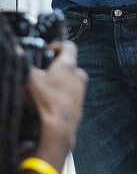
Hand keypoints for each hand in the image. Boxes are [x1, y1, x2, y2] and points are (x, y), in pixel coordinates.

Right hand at [26, 41, 86, 168]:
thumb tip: (18, 53)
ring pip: (70, 80)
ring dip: (59, 81)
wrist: (58, 128)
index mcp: (69, 65)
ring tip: (44, 87)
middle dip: (56, 66)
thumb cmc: (45, 101)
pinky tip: (49, 100)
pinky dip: (62, 94)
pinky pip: (70, 94)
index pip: (68, 45)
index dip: (56, 45)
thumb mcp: (28, 78)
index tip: (46, 50)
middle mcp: (79, 76)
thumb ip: (24, 64)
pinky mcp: (79, 104)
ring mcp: (81, 91)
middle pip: (69, 64)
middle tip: (43, 71)